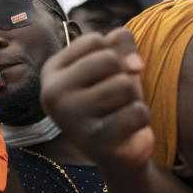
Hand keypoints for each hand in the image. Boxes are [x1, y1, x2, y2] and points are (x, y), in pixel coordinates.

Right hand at [40, 30, 152, 168]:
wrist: (117, 152)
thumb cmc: (113, 100)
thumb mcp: (114, 61)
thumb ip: (120, 41)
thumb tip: (134, 67)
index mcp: (51, 71)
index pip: (94, 40)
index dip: (112, 55)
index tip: (103, 78)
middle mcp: (52, 93)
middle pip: (109, 60)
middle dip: (124, 76)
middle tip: (115, 99)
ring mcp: (70, 118)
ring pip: (124, 85)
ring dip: (133, 98)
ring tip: (119, 112)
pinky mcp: (93, 141)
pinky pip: (136, 112)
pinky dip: (141, 119)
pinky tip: (126, 130)